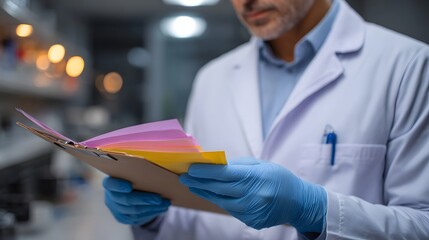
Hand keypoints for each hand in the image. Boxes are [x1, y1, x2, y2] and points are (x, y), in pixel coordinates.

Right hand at [103, 177, 170, 225]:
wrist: (128, 192)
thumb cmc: (133, 177)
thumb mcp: (132, 172)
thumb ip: (137, 171)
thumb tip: (154, 169)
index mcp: (110, 183)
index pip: (111, 184)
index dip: (119, 186)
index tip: (129, 186)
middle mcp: (110, 197)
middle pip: (125, 200)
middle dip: (143, 199)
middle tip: (158, 198)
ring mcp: (116, 210)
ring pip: (134, 211)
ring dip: (152, 207)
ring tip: (165, 203)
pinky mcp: (124, 218)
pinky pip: (138, 218)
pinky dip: (152, 212)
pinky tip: (162, 208)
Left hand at [179, 158, 326, 232]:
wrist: (299, 202)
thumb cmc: (279, 179)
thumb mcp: (261, 165)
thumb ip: (237, 165)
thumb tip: (214, 164)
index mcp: (256, 178)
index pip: (224, 175)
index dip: (205, 172)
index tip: (190, 168)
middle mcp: (253, 196)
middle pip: (219, 189)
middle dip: (199, 182)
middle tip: (184, 176)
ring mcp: (252, 211)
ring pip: (221, 202)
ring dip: (205, 192)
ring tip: (193, 185)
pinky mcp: (251, 221)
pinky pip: (230, 210)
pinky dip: (219, 201)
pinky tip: (211, 194)